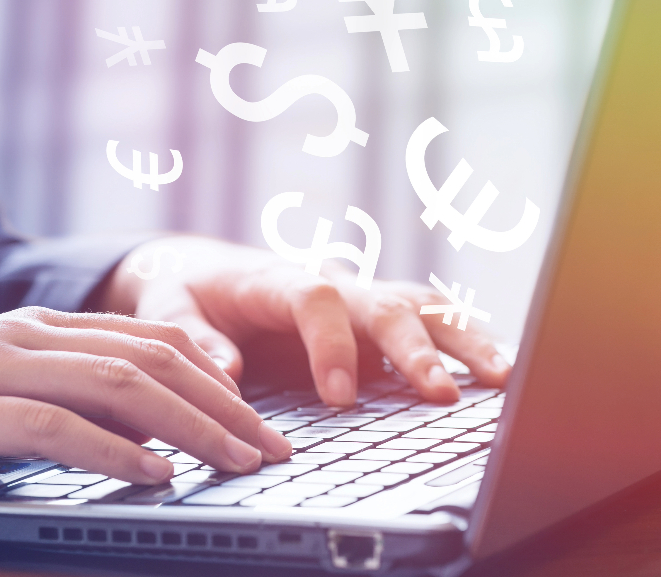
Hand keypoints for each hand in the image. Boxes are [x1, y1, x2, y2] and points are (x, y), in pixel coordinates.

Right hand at [0, 307, 291, 493]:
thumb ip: (50, 402)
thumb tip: (134, 441)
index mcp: (32, 328)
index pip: (149, 340)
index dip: (217, 380)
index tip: (263, 426)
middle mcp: (20, 334)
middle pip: (150, 359)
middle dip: (226, 406)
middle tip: (276, 452)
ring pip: (114, 385)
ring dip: (189, 426)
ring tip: (239, 463)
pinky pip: (49, 424)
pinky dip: (110, 449)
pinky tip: (153, 474)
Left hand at [100, 236, 510, 406]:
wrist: (200, 270)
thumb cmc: (185, 290)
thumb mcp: (167, 308)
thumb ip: (191, 336)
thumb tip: (225, 370)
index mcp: (274, 280)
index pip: (314, 300)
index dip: (332, 345)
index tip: (338, 397)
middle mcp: (327, 283)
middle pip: (381, 304)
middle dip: (413, 348)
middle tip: (439, 394)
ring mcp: (356, 300)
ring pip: (419, 308)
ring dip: (460, 340)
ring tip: (500, 378)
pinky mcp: (373, 321)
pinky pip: (426, 324)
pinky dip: (462, 342)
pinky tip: (496, 374)